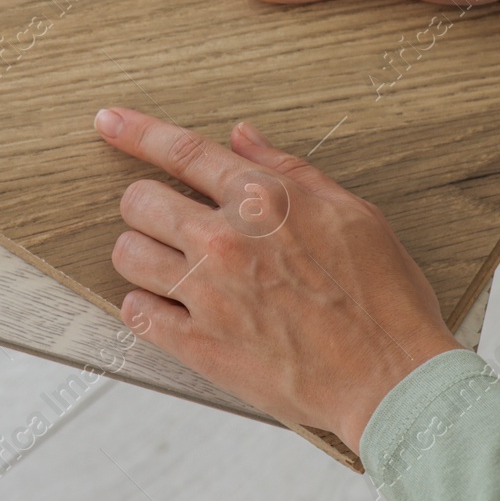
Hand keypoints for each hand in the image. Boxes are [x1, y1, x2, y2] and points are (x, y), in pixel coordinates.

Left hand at [94, 105, 461, 452]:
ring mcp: (206, 293)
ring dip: (141, 253)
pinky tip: (168, 307)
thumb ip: (287, 170)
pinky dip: (144, 305)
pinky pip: (135, 312)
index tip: (108, 121)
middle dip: (146, 204)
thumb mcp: (351, 212)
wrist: (391, 379)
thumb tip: (241, 137)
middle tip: (169, 221)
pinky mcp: (197, 344)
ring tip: (169, 265)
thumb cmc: (382, 296)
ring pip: (127, 254)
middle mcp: (224, 240)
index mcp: (263, 200)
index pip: (181, 151)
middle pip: (138, 201)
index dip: (136, 131)